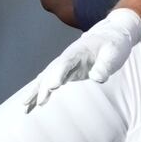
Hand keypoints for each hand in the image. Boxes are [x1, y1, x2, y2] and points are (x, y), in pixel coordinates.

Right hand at [26, 7, 140, 110]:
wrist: (110, 36)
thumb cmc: (114, 44)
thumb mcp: (115, 52)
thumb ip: (106, 64)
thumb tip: (97, 77)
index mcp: (80, 50)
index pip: (67, 62)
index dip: (59, 73)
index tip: (53, 86)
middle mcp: (68, 57)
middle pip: (52, 71)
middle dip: (44, 87)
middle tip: (39, 102)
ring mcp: (65, 65)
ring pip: (46, 77)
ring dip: (36, 91)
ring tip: (25, 106)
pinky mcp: (66, 72)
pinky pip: (49, 82)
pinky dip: (39, 91)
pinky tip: (31, 103)